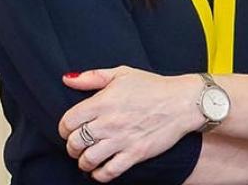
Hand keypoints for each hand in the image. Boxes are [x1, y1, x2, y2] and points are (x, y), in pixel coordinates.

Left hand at [58, 67, 203, 181]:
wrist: (183, 102)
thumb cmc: (153, 86)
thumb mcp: (122, 73)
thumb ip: (92, 77)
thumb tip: (67, 79)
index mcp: (102, 102)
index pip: (68, 121)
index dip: (64, 128)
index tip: (69, 129)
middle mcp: (109, 122)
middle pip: (74, 142)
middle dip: (72, 146)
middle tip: (78, 145)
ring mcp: (122, 139)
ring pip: (88, 159)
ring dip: (83, 162)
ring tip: (87, 158)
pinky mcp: (135, 153)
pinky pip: (109, 172)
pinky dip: (99, 174)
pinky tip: (100, 170)